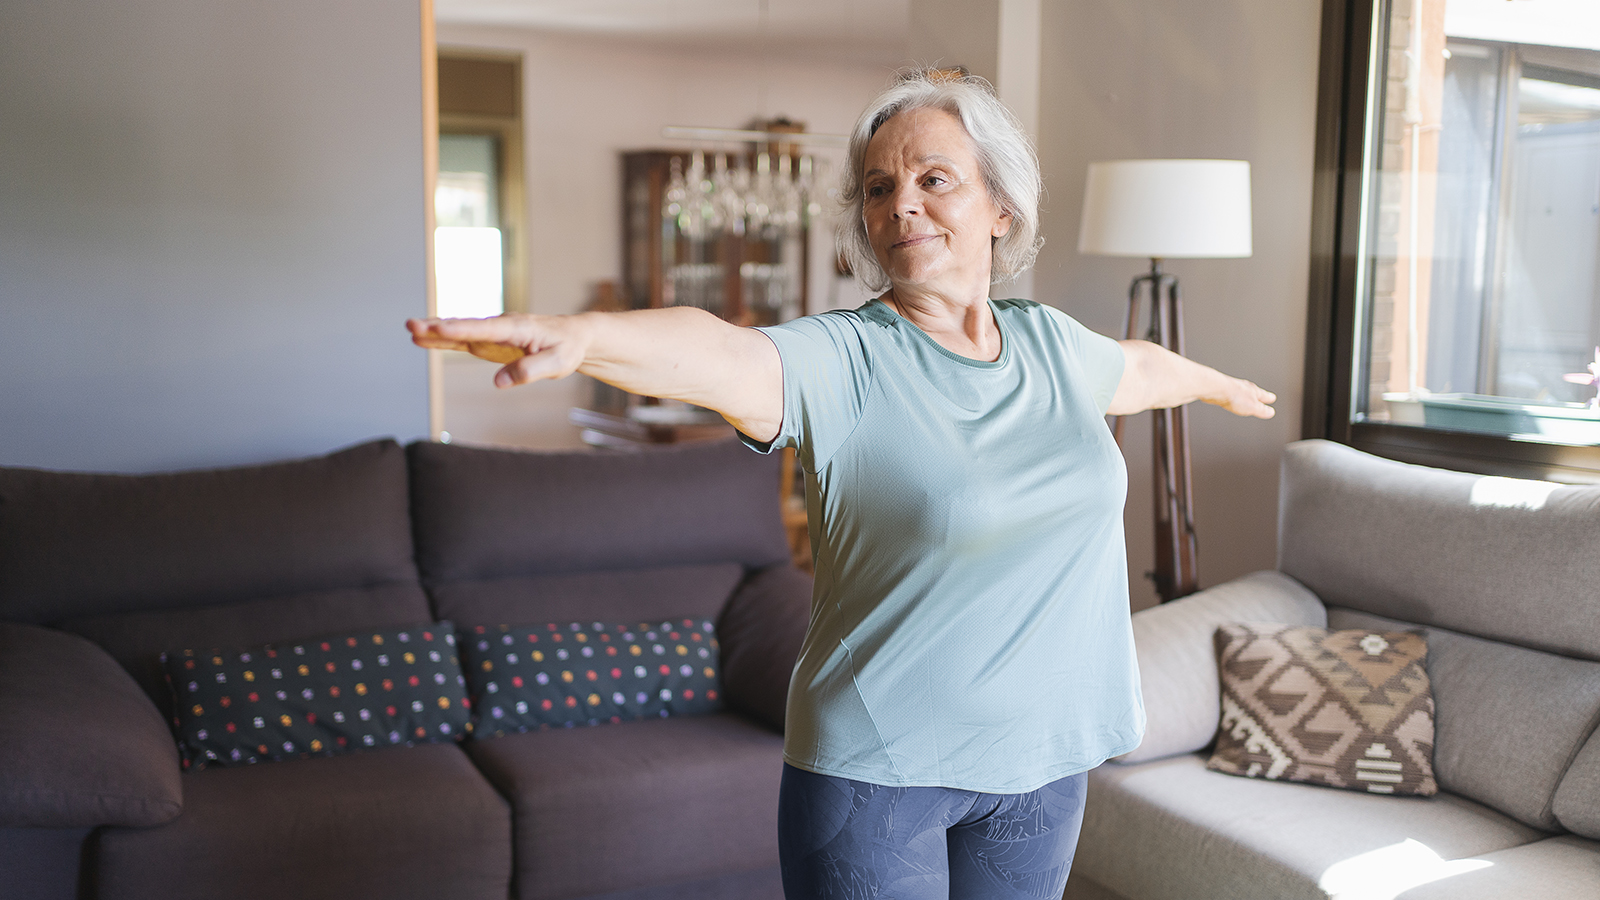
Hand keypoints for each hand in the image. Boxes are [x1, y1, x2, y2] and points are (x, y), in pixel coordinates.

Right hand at [406, 314, 591, 387]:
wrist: (573, 337)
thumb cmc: (567, 347)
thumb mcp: (557, 363)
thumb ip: (529, 370)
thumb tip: (499, 381)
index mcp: (517, 328)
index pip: (485, 329)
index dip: (461, 329)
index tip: (439, 327)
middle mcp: (501, 326)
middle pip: (466, 326)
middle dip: (439, 326)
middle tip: (412, 325)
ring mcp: (493, 333)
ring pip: (460, 331)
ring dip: (436, 330)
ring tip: (411, 329)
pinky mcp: (490, 341)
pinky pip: (463, 339)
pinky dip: (444, 338)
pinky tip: (425, 338)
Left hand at [1203, 377, 1275, 418]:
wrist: (1215, 387)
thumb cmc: (1234, 396)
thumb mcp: (1252, 407)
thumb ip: (1262, 410)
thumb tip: (1270, 412)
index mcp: (1254, 391)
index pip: (1264, 395)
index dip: (1268, 398)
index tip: (1272, 398)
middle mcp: (1244, 387)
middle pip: (1253, 391)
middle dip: (1258, 394)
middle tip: (1262, 396)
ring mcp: (1233, 386)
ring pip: (1242, 390)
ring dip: (1245, 394)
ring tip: (1246, 397)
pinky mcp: (1222, 388)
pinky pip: (1231, 392)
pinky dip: (1233, 395)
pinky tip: (1229, 397)